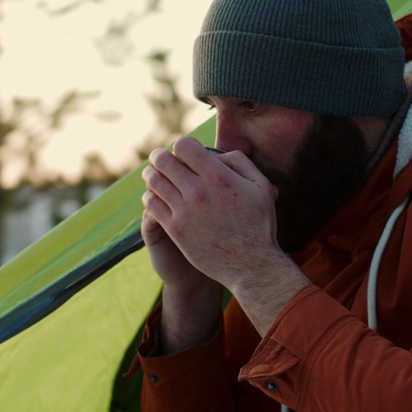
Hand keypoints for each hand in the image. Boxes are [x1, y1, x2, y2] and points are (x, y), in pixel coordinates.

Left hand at [144, 137, 310, 334]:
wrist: (250, 265)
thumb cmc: (259, 224)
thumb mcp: (262, 186)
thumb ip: (241, 162)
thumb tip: (217, 153)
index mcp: (219, 177)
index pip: (184, 146)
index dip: (181, 145)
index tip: (183, 152)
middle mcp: (198, 191)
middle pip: (163, 161)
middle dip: (160, 156)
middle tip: (160, 158)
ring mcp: (184, 211)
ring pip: (154, 181)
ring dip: (151, 174)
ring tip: (153, 175)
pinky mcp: (175, 230)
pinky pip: (151, 204)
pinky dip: (150, 196)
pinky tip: (155, 196)